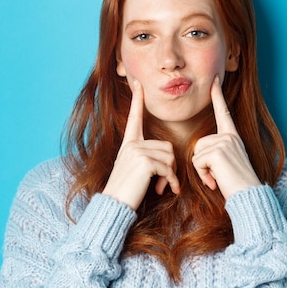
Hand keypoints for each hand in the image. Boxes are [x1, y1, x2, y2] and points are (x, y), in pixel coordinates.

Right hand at [102, 80, 179, 210]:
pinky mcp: (144, 162)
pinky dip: (171, 181)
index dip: (137, 99)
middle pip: (166, 146)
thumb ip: (147, 157)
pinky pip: (168, 168)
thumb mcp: (134, 169)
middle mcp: (132, 144)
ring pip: (170, 157)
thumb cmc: (127, 190)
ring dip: (171, 174)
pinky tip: (168, 189)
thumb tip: (168, 157)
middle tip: (164, 182)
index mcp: (128, 143)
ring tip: (162, 186)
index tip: (138, 83)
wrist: (115, 204)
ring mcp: (137, 151)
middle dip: (170, 166)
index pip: (135, 117)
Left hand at [192, 76, 260, 199]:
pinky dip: (203, 175)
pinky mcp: (218, 151)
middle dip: (202, 163)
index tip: (215, 79)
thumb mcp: (227, 163)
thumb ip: (216, 152)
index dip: (218, 95)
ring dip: (202, 170)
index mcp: (233, 137)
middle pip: (199, 143)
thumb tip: (201, 152)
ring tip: (218, 178)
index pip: (224, 112)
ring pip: (197, 153)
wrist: (248, 196)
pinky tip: (215, 181)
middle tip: (217, 175)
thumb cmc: (237, 184)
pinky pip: (197, 162)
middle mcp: (230, 136)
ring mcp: (225, 142)